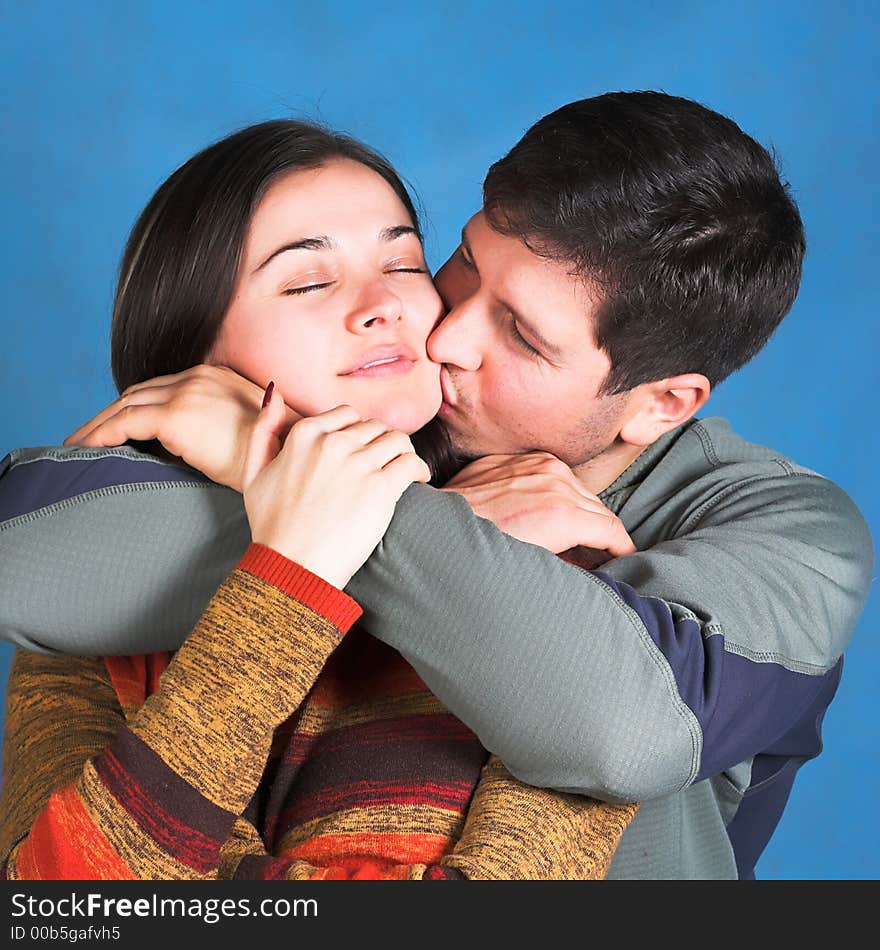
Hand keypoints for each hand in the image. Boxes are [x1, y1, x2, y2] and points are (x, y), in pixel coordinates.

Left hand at [64, 365, 298, 490]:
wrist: (287, 459)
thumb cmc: (275, 457)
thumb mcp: (250, 434)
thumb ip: (225, 425)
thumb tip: (203, 441)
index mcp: (217, 377)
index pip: (163, 387)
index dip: (136, 407)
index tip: (117, 428)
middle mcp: (200, 376)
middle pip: (140, 391)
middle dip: (111, 414)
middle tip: (88, 437)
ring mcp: (187, 391)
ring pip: (126, 404)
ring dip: (99, 424)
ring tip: (80, 446)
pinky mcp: (176, 414)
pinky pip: (126, 423)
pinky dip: (102, 434)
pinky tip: (88, 449)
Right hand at [241, 388, 431, 589]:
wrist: (292, 566)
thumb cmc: (272, 526)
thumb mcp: (253, 473)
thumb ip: (263, 430)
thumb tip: (274, 392)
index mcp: (304, 434)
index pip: (347, 415)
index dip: (358, 432)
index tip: (362, 450)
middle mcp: (332, 443)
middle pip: (374, 427)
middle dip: (380, 443)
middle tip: (385, 464)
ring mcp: (358, 464)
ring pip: (397, 440)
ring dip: (403, 452)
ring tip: (404, 469)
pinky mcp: (381, 488)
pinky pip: (411, 463)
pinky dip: (419, 469)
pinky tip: (417, 480)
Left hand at [441, 452, 634, 558]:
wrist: (434, 526)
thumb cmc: (479, 553)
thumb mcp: (531, 567)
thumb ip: (569, 563)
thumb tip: (587, 567)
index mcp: (562, 513)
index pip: (611, 529)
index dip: (623, 548)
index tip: (626, 558)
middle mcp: (554, 480)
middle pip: (599, 509)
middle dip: (604, 533)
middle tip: (604, 554)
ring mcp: (536, 465)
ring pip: (578, 489)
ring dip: (581, 511)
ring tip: (575, 535)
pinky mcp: (519, 459)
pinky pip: (552, 475)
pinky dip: (557, 493)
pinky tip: (547, 511)